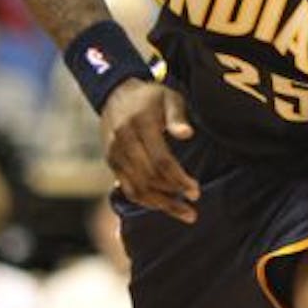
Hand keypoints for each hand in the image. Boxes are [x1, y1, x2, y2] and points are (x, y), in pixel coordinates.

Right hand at [100, 80, 199, 222]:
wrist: (116, 94)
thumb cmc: (151, 97)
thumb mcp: (169, 98)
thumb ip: (177, 116)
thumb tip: (187, 134)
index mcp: (140, 125)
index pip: (160, 161)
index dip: (178, 179)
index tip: (196, 192)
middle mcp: (123, 141)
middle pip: (148, 178)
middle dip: (172, 197)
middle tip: (193, 210)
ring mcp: (114, 153)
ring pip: (136, 188)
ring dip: (160, 204)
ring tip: (183, 213)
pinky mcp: (111, 162)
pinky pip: (127, 188)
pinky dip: (145, 200)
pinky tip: (163, 205)